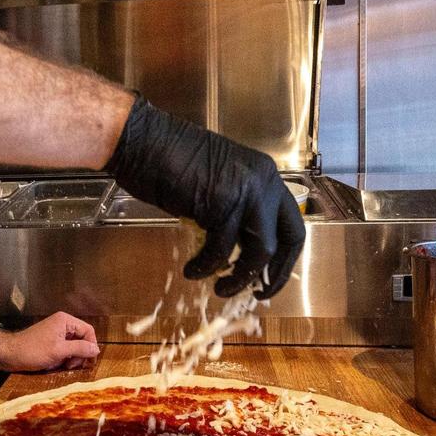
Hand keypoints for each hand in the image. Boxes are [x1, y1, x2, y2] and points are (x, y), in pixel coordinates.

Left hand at [0, 312, 99, 372]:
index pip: (88, 331)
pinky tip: (55, 364)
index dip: (91, 346)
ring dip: (71, 358)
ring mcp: (56, 333)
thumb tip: (96, 349)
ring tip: (61, 365)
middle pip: (82, 339)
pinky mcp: (51, 342)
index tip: (89, 361)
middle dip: (79, 354)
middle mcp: (62, 324)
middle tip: (71, 365)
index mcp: (65, 321)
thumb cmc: (32, 351)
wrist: (9, 354)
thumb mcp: (59, 351)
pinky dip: (63, 359)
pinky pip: (65, 350)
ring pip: (74, 347)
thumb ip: (80, 349)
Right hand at [105, 96, 305, 297]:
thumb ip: (236, 211)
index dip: (285, 258)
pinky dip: (206, 265)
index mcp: (265, 176)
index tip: (269, 278)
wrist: (143, 142)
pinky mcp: (222, 204)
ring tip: (217, 287)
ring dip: (238, 277)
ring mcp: (246, 192)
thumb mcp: (218, 184)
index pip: (292, 224)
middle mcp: (264, 182)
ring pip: (259, 251)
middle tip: (255, 293)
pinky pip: (222, 249)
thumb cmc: (170, 160)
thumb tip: (240, 251)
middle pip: (288, 239)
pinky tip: (192, 269)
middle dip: (274, 273)